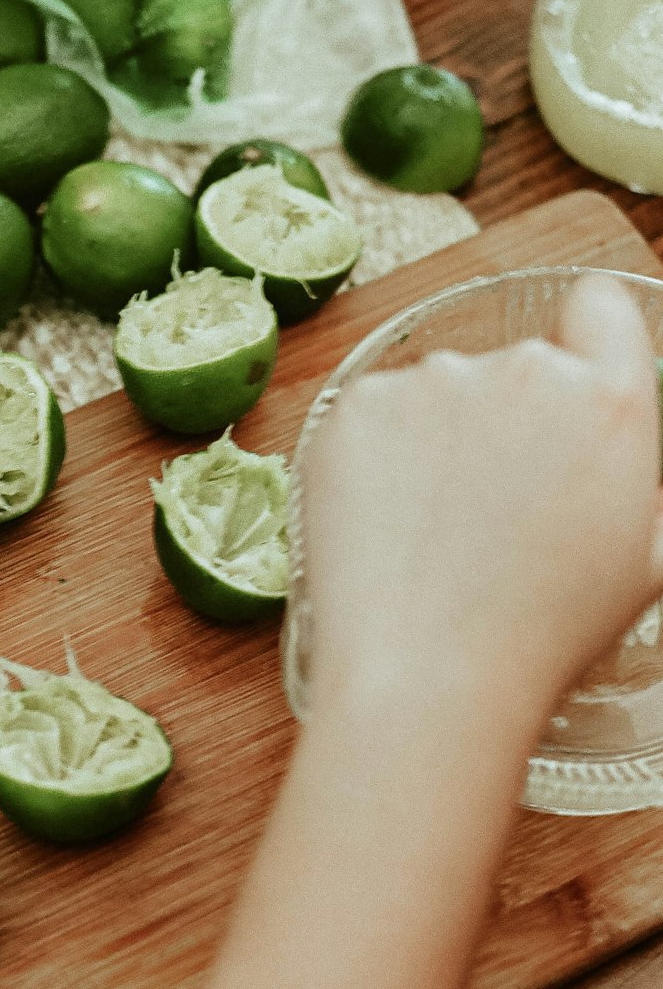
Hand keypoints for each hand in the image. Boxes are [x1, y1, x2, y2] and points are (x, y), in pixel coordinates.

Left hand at [301, 273, 662, 743]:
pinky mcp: (354, 404)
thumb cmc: (541, 637)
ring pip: (438, 393)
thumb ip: (629, 473)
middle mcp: (526, 370)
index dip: (585, 342)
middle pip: (517, 367)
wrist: (426, 679)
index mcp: (610, 403)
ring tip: (430, 533)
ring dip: (437, 439)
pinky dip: (375, 457)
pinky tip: (383, 525)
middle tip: (488, 511)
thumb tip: (603, 451)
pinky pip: (374, 415)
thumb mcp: (639, 556)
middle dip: (507, 420)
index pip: (599, 310)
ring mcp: (432, 381)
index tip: (565, 385)